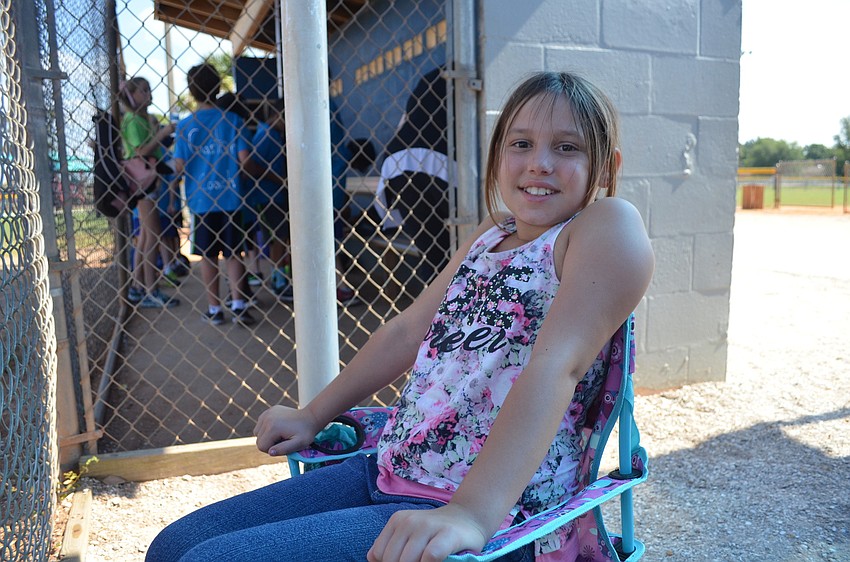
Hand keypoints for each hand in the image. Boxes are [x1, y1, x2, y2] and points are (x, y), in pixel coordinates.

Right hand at [253, 406, 321, 456]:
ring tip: (281, 433)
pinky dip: (267, 428)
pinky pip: (260, 424)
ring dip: (267, 436)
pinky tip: (279, 427)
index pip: (261, 447)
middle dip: (270, 443)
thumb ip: (284, 449)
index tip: (284, 444)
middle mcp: (267, 418)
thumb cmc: (306, 432)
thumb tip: (270, 452)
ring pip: (258, 432)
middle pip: (259, 440)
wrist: (310, 417)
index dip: (272, 450)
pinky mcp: (269, 411)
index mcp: (272, 427)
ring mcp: (267, 413)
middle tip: (284, 439)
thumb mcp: (299, 444)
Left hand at [367, 504, 488, 561]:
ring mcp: (429, 526)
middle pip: (392, 559)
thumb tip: (373, 561)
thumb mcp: (408, 535)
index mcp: (397, 521)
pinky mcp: (448, 534)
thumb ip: (390, 547)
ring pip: (408, 560)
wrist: (468, 518)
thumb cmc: (435, 534)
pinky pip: (430, 556)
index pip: (378, 554)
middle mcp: (410, 521)